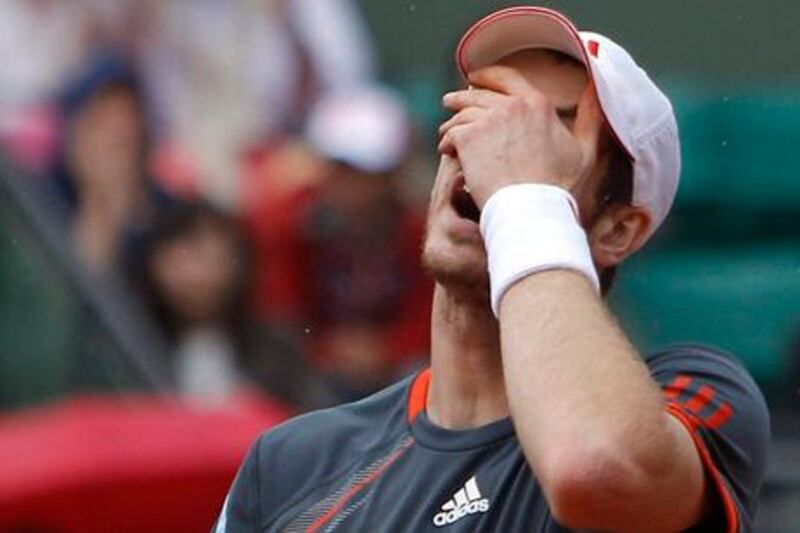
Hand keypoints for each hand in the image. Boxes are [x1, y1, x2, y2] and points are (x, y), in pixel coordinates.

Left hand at [438, 83, 601, 207]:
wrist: (532, 208)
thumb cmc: (560, 188)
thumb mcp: (585, 151)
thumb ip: (590, 118)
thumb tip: (594, 89)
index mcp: (537, 103)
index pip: (507, 77)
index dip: (488, 76)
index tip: (475, 78)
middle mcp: (511, 105)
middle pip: (477, 94)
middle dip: (461, 98)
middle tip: (450, 102)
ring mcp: (487, 120)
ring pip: (461, 114)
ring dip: (452, 123)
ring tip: (446, 132)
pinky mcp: (468, 138)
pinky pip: (451, 134)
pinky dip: (446, 142)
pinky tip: (446, 150)